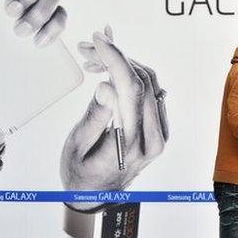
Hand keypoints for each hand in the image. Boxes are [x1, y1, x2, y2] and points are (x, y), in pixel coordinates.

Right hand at [61, 26, 168, 197]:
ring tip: (92, 58)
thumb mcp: (77, 147)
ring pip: (149, 83)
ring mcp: (160, 134)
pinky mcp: (159, 128)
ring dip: (123, 63)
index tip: (98, 39)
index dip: (116, 58)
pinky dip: (131, 75)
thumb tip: (107, 85)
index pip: (132, 90)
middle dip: (115, 56)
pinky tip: (109, 69)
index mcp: (132, 145)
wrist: (97, 197)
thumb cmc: (80, 174)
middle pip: (143, 81)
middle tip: (88, 47)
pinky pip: (150, 92)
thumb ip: (94, 116)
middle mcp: (153, 139)